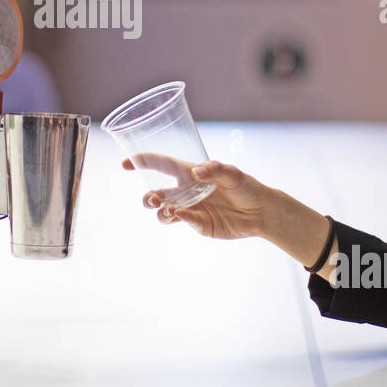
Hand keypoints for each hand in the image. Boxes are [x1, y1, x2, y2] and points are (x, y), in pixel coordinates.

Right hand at [122, 155, 274, 239]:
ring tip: (170, 210)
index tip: (125, 164)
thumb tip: (195, 173)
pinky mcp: (199, 224)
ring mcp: (191, 209)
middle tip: (155, 200)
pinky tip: (184, 215)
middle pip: (156, 194)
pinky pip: (184, 221)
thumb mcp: (232, 173)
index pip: (160, 165)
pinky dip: (181, 218)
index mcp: (190, 173)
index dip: (142, 162)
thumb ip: (215, 170)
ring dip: (161, 211)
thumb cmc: (246, 186)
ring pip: (164, 212)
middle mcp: (186, 191)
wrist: (261, 212)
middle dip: (149, 197)